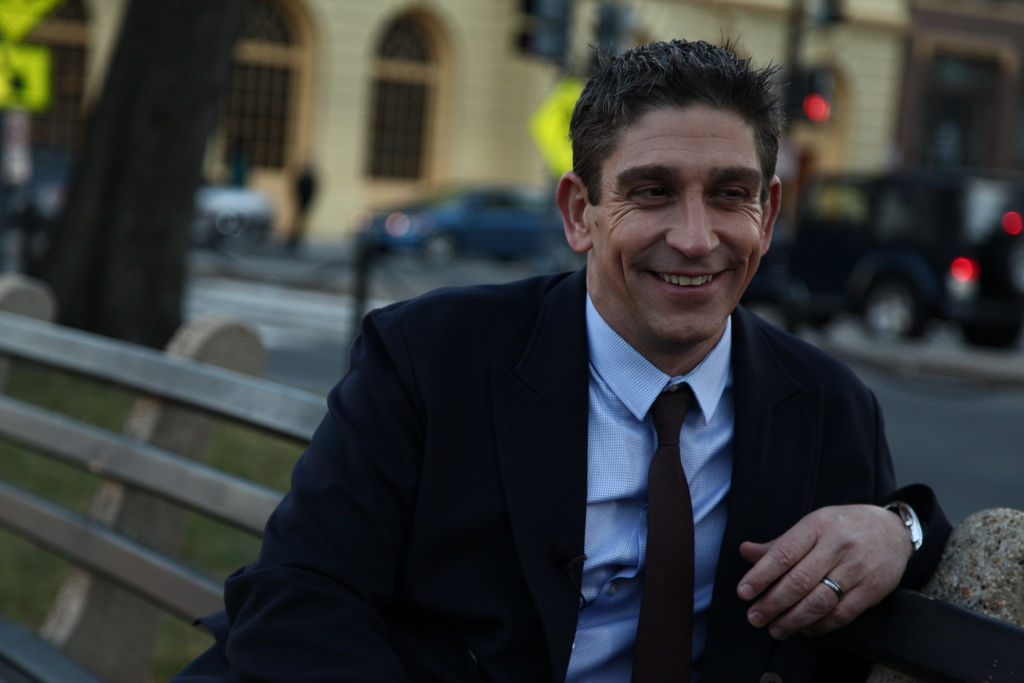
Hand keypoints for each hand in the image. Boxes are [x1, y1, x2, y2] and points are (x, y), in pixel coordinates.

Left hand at [736, 504, 911, 639]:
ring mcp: (856, 568)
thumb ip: (779, 543)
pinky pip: (842, 613)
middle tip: (755, 617)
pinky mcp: (872, 588)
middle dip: (772, 603)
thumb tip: (745, 551)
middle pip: (799, 581)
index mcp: (817, 527)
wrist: (891, 530)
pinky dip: (821, 625)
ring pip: (819, 600)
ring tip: (776, 628)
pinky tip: (806, 628)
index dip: (760, 575)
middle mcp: (837, 546)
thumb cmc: (843, 527)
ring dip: (793, 619)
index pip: (783, 554)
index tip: (744, 592)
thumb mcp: (812, 525)